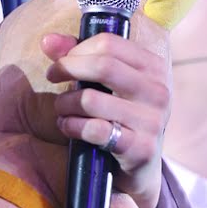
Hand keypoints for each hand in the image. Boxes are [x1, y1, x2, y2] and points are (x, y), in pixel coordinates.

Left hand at [41, 31, 171, 207]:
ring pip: (92, 99)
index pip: (109, 43)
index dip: (75, 50)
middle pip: (102, 65)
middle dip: (67, 69)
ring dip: (65, 103)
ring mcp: (153, 121)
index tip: (59, 63)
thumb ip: (78, 57)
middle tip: (51, 78)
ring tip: (60, 109)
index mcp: (153, 67)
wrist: (140, 166)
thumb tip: (47, 40)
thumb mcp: (105, 84)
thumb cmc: (117, 115)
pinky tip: (67, 126)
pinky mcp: (141, 149)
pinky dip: (71, 126)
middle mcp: (158, 91)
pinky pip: (94, 129)